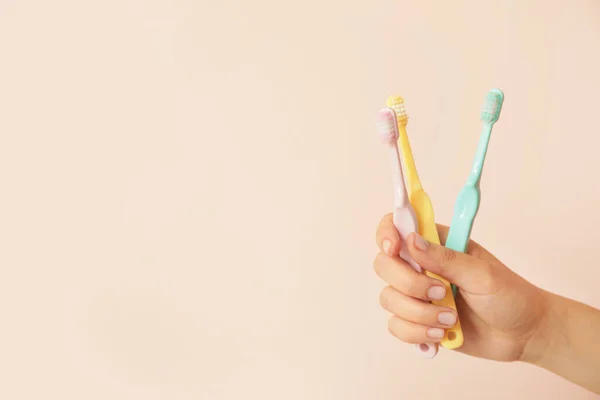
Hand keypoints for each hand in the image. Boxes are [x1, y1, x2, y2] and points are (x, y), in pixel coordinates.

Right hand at [373, 213, 547, 361]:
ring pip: (388, 299)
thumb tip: (411, 241)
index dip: (386, 234)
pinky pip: (396, 326)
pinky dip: (417, 333)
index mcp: (436, 244)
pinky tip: (441, 335)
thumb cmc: (510, 296)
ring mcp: (417, 294)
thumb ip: (445, 258)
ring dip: (419, 314)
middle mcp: (420, 266)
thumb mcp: (482, 274)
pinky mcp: (417, 321)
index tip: (395, 249)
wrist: (523, 335)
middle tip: (440, 293)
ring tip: (450, 320)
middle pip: (384, 265)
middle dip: (409, 284)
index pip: (396, 226)